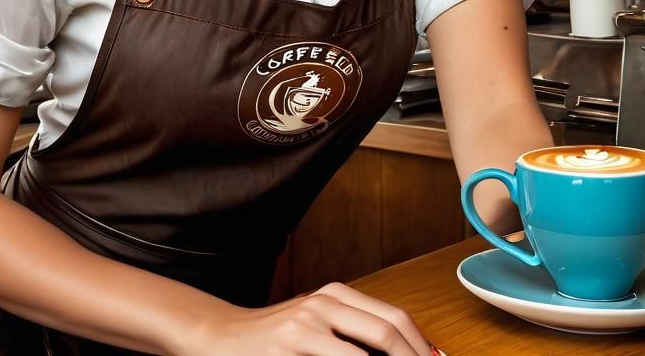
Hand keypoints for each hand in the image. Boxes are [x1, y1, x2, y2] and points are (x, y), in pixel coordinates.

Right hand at [188, 280, 444, 355]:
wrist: (220, 337)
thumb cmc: (277, 339)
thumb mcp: (318, 326)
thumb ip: (357, 335)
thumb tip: (411, 352)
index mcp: (338, 295)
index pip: (396, 320)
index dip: (423, 349)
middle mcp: (324, 303)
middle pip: (388, 332)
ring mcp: (305, 326)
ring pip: (364, 355)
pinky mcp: (288, 347)